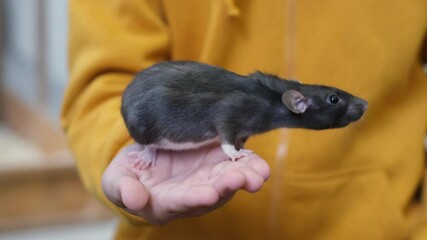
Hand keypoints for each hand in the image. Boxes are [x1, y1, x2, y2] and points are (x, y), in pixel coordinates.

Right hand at [102, 143, 269, 224]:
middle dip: (227, 186)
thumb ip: (123, 189)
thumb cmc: (130, 171)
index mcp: (167, 202)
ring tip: (258, 173)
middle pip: (213, 192)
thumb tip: (133, 200)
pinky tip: (259, 162)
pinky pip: (237, 162)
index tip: (207, 194)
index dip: (194, 198)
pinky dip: (249, 162)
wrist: (147, 154)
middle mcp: (193, 193)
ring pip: (229, 179)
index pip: (182, 202)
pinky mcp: (218, 159)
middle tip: (240, 179)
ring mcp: (208, 176)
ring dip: (245, 176)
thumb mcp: (117, 178)